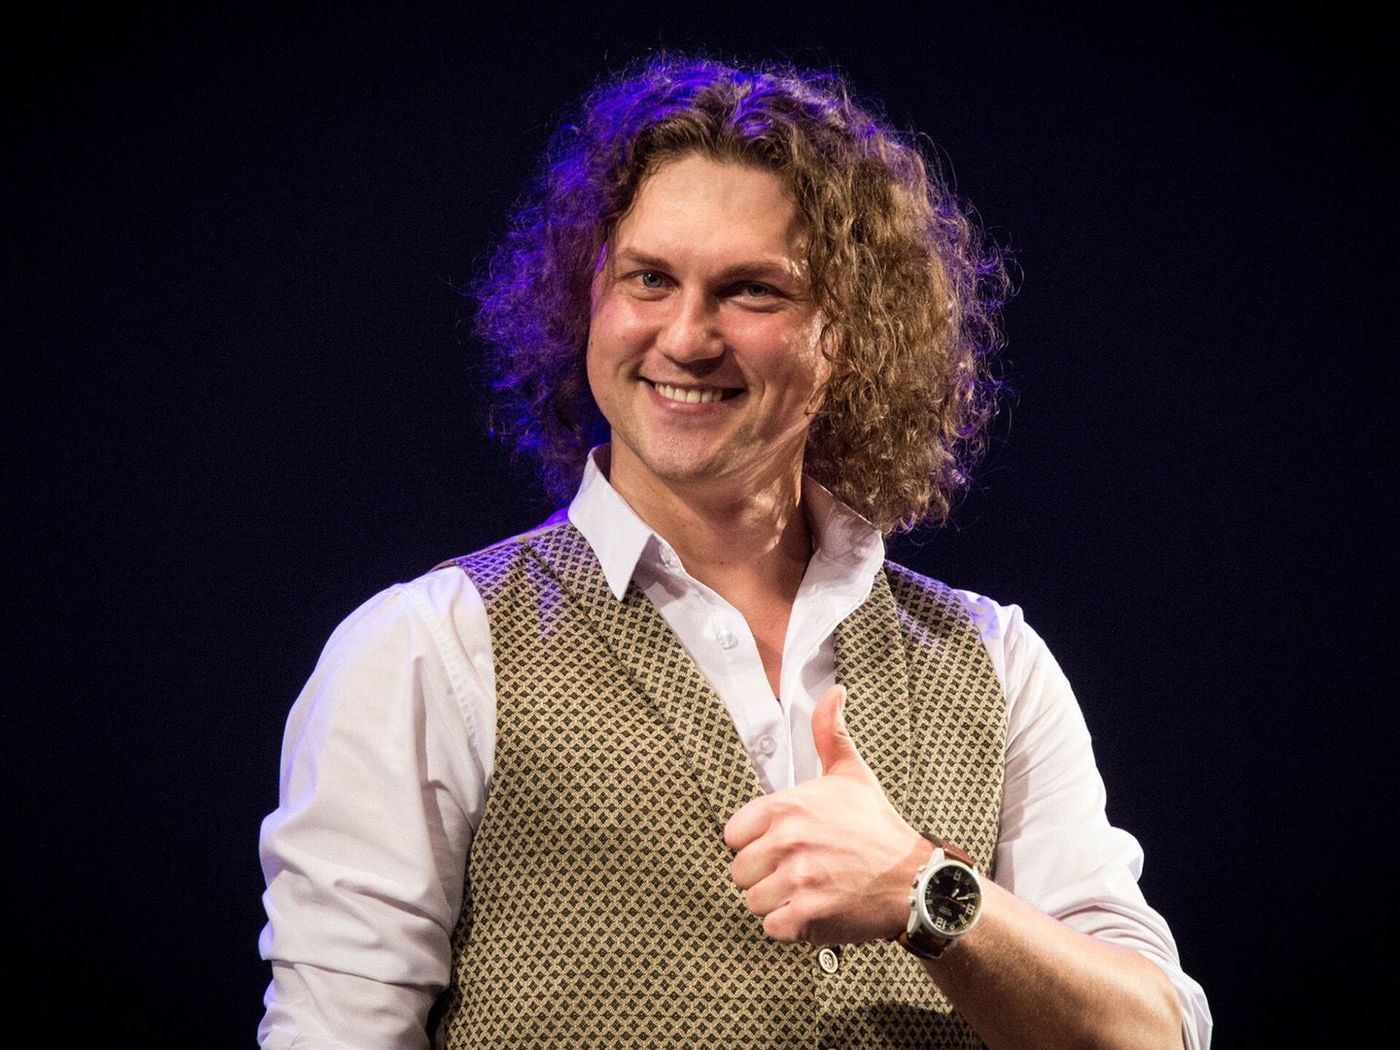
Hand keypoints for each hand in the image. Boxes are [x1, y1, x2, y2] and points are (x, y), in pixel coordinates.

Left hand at [723, 684, 931, 944]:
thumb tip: (834, 691)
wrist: (915, 879)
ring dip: (776, 902)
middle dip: (763, 876)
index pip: (732, 835)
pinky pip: (771, 926)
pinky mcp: (808, 914)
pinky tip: (812, 911)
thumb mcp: (852, 773)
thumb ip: (830, 731)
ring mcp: (798, 879)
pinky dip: (789, 926)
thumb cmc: (877, 827)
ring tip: (807, 891)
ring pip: (752, 901)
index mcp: (787, 806)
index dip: (755, 843)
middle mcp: (788, 840)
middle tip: (798, 871)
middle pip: (739, 871)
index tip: (782, 845)